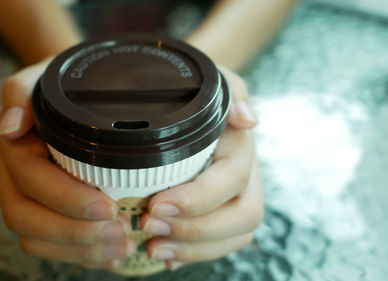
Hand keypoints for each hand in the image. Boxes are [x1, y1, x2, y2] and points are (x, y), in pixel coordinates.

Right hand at [0, 58, 134, 268]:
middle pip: (26, 219)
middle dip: (73, 233)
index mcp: (14, 148)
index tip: (108, 207)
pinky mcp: (45, 211)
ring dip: (80, 249)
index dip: (66, 199)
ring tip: (122, 247)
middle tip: (120, 234)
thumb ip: (18, 93)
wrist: (61, 92)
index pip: (30, 182)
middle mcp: (14, 178)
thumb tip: (10, 126)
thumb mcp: (38, 78)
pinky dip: (81, 253)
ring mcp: (26, 198)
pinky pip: (52, 243)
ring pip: (37, 238)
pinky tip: (112, 253)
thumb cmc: (55, 85)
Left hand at [142, 68, 262, 270]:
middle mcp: (246, 175)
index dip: (198, 199)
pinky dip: (193, 254)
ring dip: (195, 249)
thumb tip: (248, 121)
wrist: (193, 100)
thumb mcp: (212, 79)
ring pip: (236, 236)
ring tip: (153, 249)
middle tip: (149, 227)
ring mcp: (237, 196)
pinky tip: (165, 255)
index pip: (231, 180)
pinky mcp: (222, 211)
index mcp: (240, 146)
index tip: (157, 204)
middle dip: (197, 230)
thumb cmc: (197, 90)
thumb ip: (231, 92)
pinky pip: (221, 243)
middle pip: (243, 216)